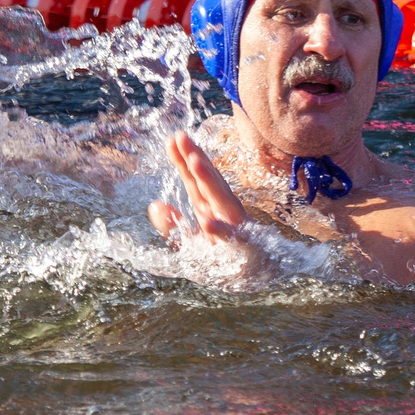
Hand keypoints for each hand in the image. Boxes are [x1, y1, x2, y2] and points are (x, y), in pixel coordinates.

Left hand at [147, 132, 268, 275]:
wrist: (260, 278)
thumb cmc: (226, 258)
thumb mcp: (191, 244)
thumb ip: (173, 225)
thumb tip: (155, 204)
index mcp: (209, 208)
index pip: (193, 181)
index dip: (182, 160)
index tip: (170, 140)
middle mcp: (223, 211)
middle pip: (206, 181)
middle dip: (194, 158)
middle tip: (181, 136)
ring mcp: (236, 226)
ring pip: (220, 200)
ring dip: (208, 181)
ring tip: (194, 162)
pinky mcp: (245, 247)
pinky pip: (232, 238)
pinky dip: (220, 229)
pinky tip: (207, 221)